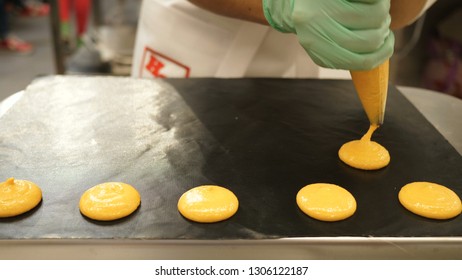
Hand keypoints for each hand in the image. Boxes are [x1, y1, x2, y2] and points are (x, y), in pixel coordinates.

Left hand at [263, 0, 394, 69]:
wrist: (293, 0)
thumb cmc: (315, 20)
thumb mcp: (325, 43)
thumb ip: (348, 52)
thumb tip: (380, 52)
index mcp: (320, 52)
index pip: (363, 61)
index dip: (383, 53)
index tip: (387, 41)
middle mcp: (318, 31)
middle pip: (372, 39)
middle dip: (383, 28)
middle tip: (380, 20)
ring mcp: (323, 9)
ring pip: (375, 16)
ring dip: (382, 10)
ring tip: (375, 6)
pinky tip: (369, 0)